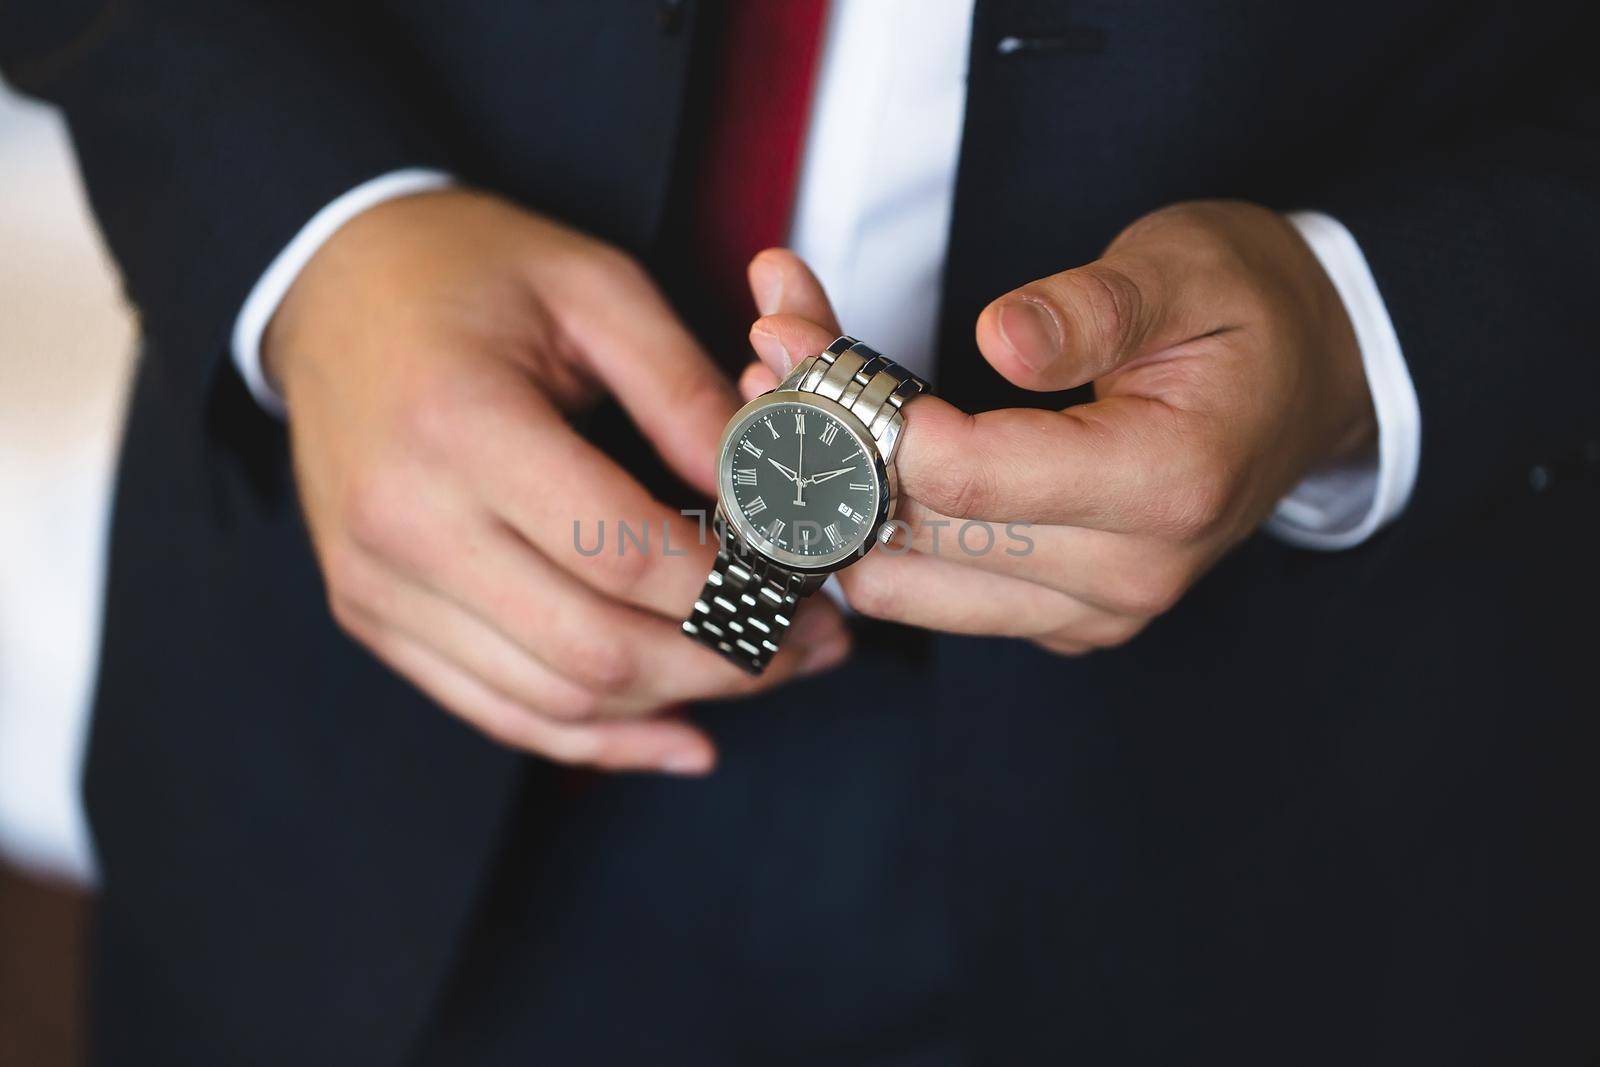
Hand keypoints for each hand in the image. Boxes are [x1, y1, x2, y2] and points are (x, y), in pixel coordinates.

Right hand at [266, 189, 848, 773]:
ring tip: (770, 672)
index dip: (736, 588)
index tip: (813, 586)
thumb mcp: (595, 286)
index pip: (624, 555)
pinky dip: (599, 739)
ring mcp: (377, 583)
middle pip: (594, 650)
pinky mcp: (372, 615)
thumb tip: (769, 501)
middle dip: (727, 662)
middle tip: (815, 643)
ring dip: (676, 703)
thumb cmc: (470, 271)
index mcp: (458, 424)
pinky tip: (684, 737)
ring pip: (553, 700)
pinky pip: (498, 711)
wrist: (332, 288)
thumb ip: (686, 394)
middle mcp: (403, 522)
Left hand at [741, 201, 1372, 653]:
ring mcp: (1090, 613)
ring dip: (829, 500)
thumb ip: (1089, 311)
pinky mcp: (1058, 618)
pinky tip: (839, 453)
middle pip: (918, 536)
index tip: (798, 338)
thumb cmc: (1245, 312)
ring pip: (903, 588)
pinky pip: (931, 593)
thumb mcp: (1181, 273)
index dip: (864, 412)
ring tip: (787, 399)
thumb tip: (1000, 336)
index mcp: (1164, 487)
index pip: (966, 477)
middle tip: (769, 351)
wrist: (1309, 380)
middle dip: (822, 445)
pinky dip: (869, 529)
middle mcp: (1125, 577)